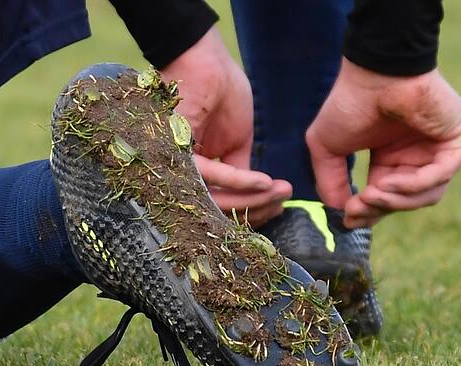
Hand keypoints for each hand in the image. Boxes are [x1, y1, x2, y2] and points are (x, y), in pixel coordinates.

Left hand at [161, 29, 290, 226]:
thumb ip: (241, 170)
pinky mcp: (176, 152)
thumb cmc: (221, 94)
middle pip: (221, 208)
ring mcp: (179, 166)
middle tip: (283, 201)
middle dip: (256, 208)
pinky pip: (211, 175)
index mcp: (201, 172)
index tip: (282, 202)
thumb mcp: (239, 140)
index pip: (224, 204)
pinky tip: (263, 182)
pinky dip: (238, 180)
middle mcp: (187, 175)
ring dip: (251, 198)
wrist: (206, 62)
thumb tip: (255, 195)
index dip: (254, 208)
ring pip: (215, 199)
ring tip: (277, 191)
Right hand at [306, 58, 460, 227]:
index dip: (368, 212)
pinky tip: (388, 183)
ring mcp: (445, 146)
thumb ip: (330, 182)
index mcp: (394, 156)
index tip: (347, 218)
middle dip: (379, 208)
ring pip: (428, 194)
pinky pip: (442, 175)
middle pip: (408, 200)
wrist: (374, 72)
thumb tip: (340, 213)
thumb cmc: (349, 102)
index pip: (388, 196)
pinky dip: (414, 185)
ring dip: (396, 201)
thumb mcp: (326, 149)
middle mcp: (421, 153)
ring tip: (372, 194)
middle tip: (355, 209)